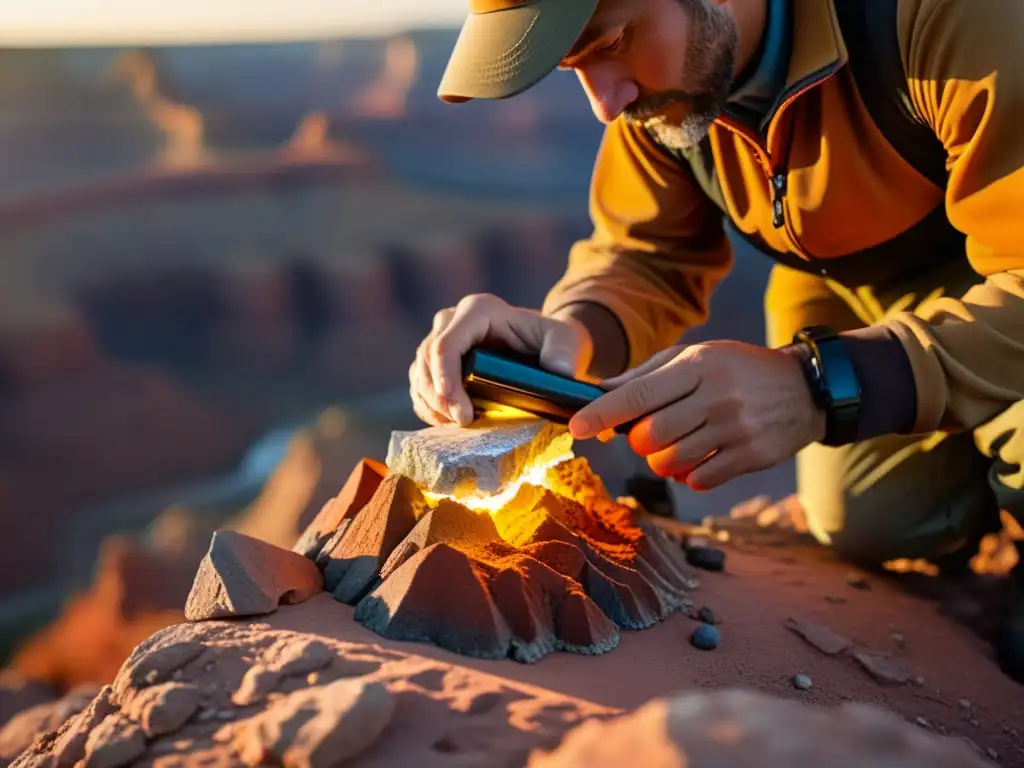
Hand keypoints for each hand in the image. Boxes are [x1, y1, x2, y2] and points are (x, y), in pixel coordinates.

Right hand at [409, 293, 593, 426]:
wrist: (546, 346)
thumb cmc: (554, 340)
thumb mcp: (566, 341)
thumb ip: (563, 353)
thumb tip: (557, 371)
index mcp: (478, 310)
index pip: (447, 342)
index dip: (444, 374)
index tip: (457, 407)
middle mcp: (453, 320)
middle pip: (427, 358)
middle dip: (439, 396)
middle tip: (462, 422)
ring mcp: (442, 340)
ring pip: (419, 372)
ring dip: (432, 403)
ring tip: (457, 425)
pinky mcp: (439, 363)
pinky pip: (421, 385)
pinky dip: (429, 407)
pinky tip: (447, 423)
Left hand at [567, 340, 826, 490]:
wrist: (806, 388)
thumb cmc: (738, 369)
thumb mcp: (697, 356)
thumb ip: (648, 374)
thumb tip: (600, 391)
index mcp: (698, 366)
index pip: (640, 394)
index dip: (604, 413)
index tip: (576, 427)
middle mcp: (716, 396)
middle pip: (651, 435)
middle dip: (637, 441)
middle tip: (646, 434)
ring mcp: (736, 429)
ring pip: (671, 461)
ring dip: (660, 460)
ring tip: (674, 445)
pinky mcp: (752, 456)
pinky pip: (699, 479)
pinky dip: (689, 474)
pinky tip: (700, 458)